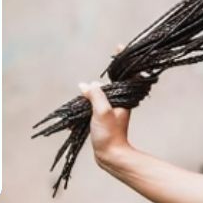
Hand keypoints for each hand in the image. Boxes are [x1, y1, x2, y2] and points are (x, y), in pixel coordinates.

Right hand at [78, 43, 132, 170]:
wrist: (111, 156)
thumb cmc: (110, 134)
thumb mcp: (102, 112)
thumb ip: (95, 96)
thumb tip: (87, 84)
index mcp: (123, 97)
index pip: (125, 73)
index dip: (122, 59)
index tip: (119, 46)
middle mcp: (120, 100)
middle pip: (111, 83)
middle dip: (102, 79)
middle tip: (92, 80)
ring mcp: (112, 108)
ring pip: (101, 94)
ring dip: (91, 95)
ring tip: (81, 98)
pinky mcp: (104, 117)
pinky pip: (94, 106)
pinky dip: (86, 107)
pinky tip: (78, 114)